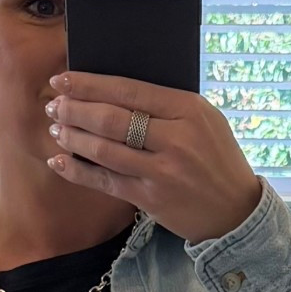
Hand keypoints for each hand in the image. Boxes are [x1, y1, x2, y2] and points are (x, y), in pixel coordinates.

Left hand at [44, 70, 262, 244]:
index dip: (91, 84)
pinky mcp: (151, 199)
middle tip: (54, 104)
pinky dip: (79, 171)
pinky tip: (60, 162)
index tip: (65, 79)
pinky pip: (106, 182)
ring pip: (105, 149)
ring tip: (55, 128)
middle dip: (75, 109)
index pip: (129, 90)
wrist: (236, 212)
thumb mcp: (205, 119)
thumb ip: (167, 105)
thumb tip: (116, 91)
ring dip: (73, 138)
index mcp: (188, 109)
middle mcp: (174, 139)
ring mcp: (161, 171)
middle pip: (112, 118)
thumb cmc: (218, 159)